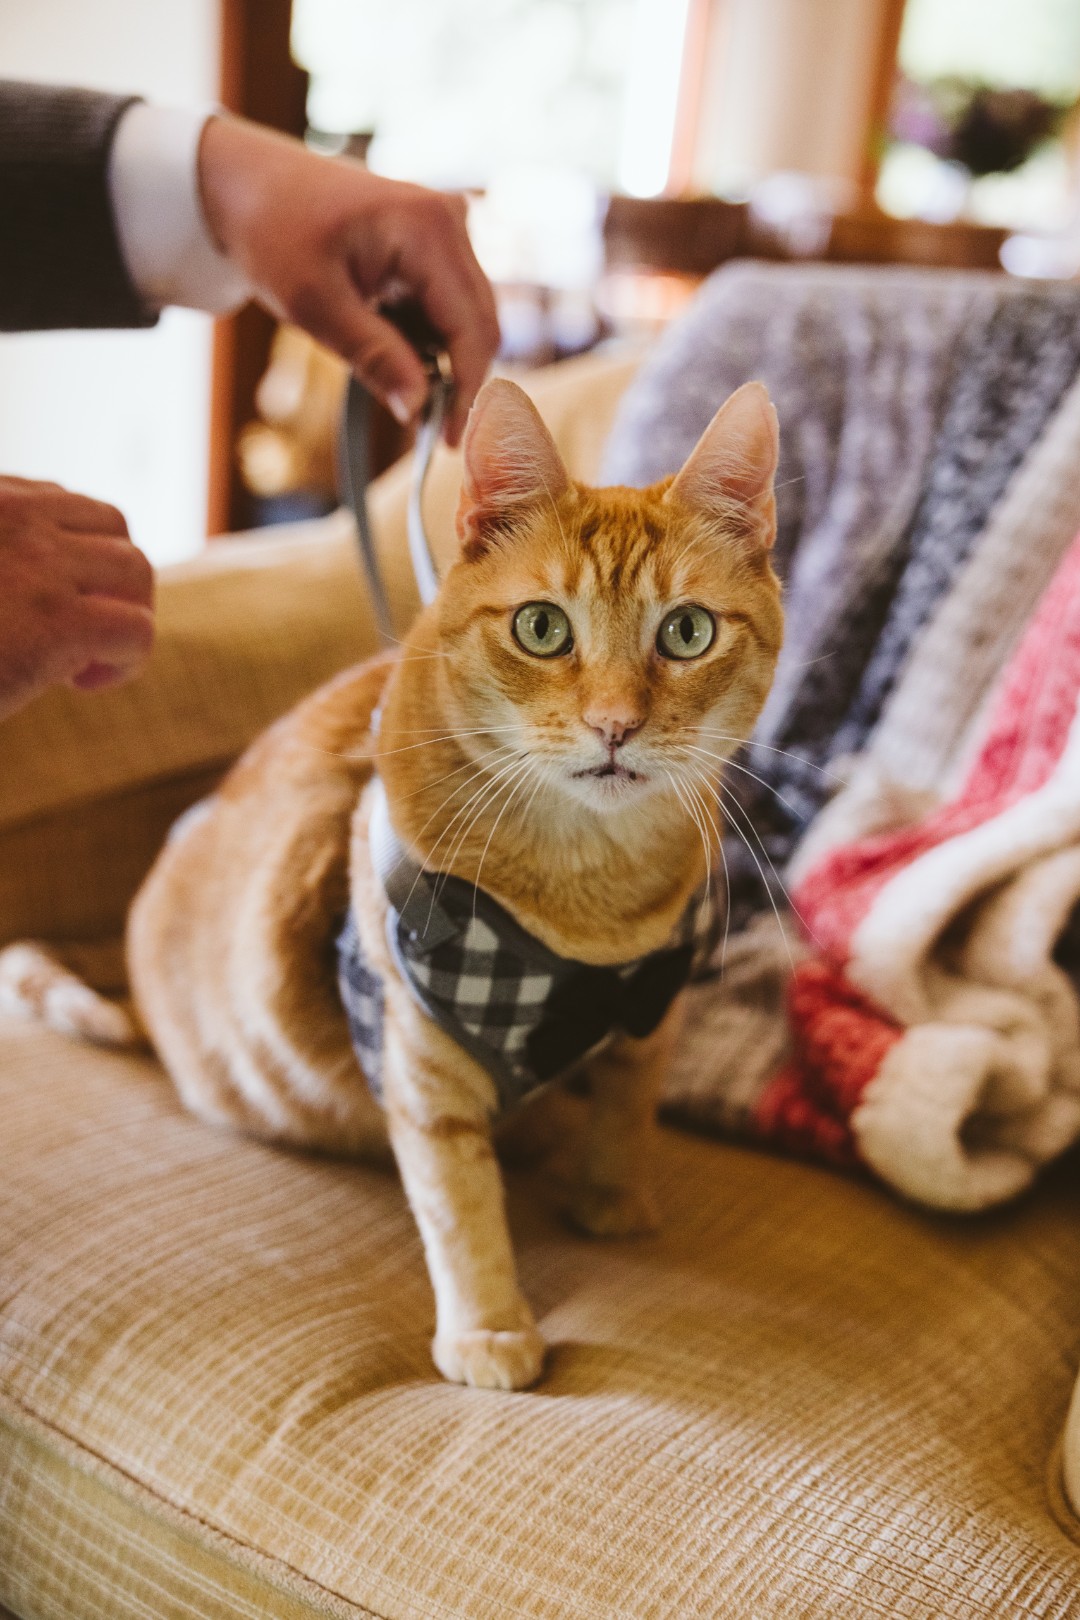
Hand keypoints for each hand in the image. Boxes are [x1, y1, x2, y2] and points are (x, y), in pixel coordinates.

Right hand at [0, 478, 153, 721]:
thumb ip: (5, 557)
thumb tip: (46, 593)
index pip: (58, 501)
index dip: (70, 552)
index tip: (42, 600)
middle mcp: (12, 515)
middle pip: (111, 525)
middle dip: (113, 579)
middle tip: (80, 630)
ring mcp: (39, 563)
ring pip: (135, 570)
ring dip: (125, 613)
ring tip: (81, 658)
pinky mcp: (56, 621)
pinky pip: (138, 630)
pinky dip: (126, 661)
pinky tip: (82, 683)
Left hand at [198, 117, 500, 446]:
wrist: (249, 183)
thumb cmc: (273, 232)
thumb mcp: (315, 305)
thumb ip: (374, 357)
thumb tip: (417, 410)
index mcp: (427, 228)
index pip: (470, 328)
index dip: (465, 391)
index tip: (446, 441)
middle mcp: (450, 219)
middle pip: (480, 323)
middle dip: (459, 380)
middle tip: (429, 432)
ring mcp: (447, 225)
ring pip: (468, 316)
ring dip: (444, 360)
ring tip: (401, 387)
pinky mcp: (435, 238)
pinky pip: (449, 302)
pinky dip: (430, 337)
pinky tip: (396, 350)